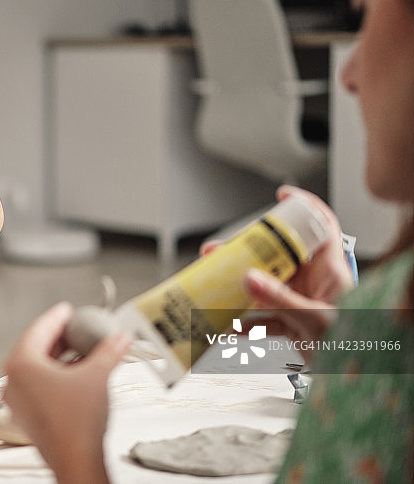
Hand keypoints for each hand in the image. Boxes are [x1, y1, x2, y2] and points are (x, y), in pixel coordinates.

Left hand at [4, 302, 129, 483]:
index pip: (38, 329)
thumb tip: (119, 340)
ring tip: (80, 352)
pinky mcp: (27, 417)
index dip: (57, 317)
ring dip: (58, 359)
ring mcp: (17, 402)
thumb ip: (109, 351)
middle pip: (34, 348)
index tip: (67, 310)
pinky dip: (55, 378)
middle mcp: (12, 382)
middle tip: (75, 329)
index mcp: (21, 365)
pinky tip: (75, 377)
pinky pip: (37, 388)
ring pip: (35, 370)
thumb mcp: (97, 375)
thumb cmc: (76, 422)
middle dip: (58, 338)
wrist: (76, 459)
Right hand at [201, 186, 354, 360]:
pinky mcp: (292, 324)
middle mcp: (314, 282)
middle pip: (279, 255)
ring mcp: (301, 302)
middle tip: (222, 252)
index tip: (281, 196)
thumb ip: (281, 301)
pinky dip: (245, 323)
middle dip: (248, 253)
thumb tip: (250, 279)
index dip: (304, 207)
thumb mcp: (315, 320)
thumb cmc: (354, 345)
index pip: (321, 226)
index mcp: (330, 271)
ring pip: (266, 287)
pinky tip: (231, 327)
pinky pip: (263, 318)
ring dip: (240, 290)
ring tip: (216, 288)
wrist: (358, 378)